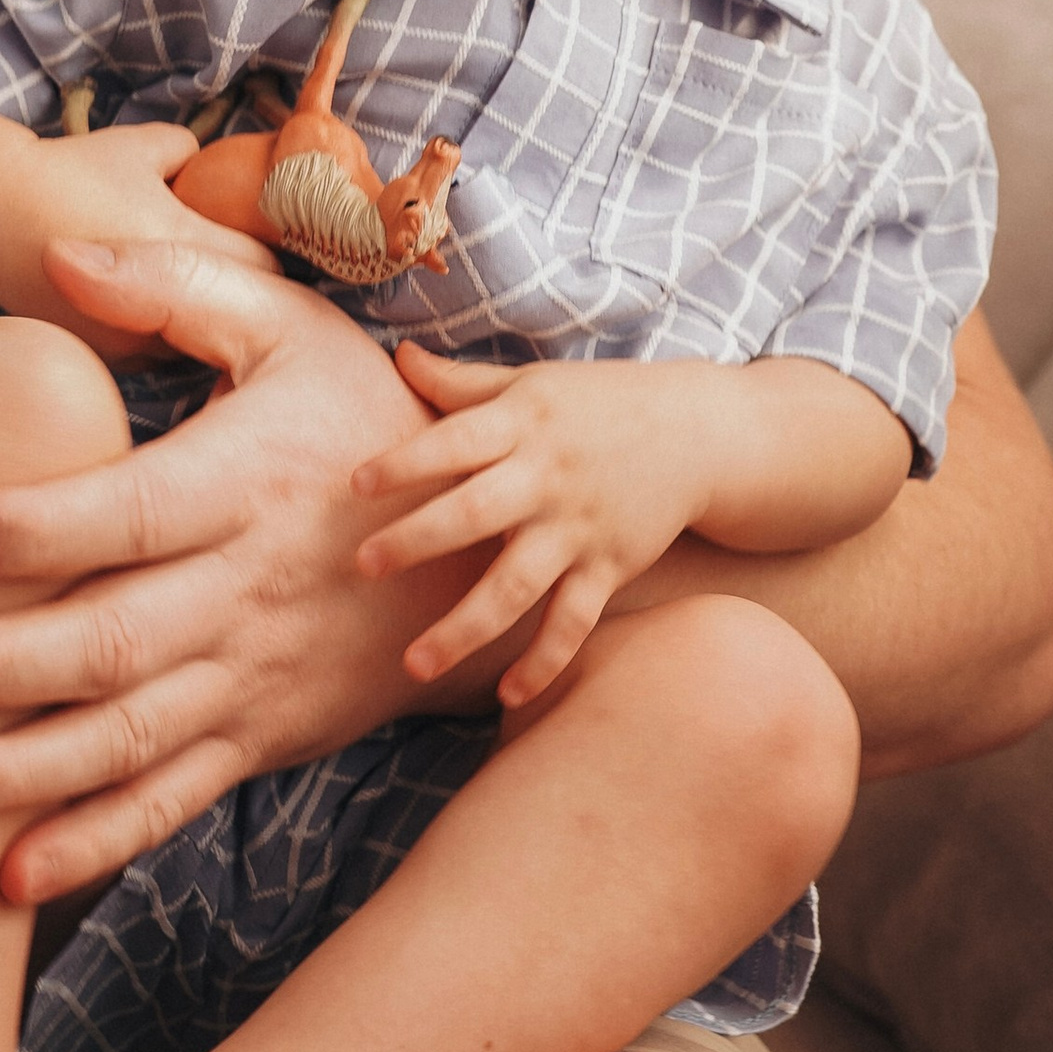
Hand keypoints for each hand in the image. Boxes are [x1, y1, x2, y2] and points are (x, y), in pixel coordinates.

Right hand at [0, 121, 274, 341]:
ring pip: (194, 339)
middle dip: (232, 284)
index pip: (266, 264)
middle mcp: (166, 309)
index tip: (244, 228)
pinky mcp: (101, 356)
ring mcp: (131, 341)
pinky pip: (151, 349)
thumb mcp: (145, 145)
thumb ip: (193, 153)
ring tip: (166, 277)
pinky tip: (128, 299)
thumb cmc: (69, 172)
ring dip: (194, 315)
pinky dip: (151, 329)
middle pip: (236, 309)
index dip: (261, 243)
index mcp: (186, 249)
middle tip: (211, 252)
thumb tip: (212, 169)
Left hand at [0, 237, 497, 899]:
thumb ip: (174, 287)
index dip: (45, 528)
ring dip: (20, 776)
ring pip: (128, 740)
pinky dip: (98, 844)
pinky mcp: (258, 738)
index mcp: (247, 483)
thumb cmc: (361, 415)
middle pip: (111, 642)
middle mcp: (246, 593)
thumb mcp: (292, 328)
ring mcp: (252, 678)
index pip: (136, 512)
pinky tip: (11, 877)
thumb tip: (56, 255)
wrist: (482, 546)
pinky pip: (174, 801)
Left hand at [354, 346, 747, 702]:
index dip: (405, 462)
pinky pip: (572, 622)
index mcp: (522, 424)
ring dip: (464, 628)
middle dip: (418, 540)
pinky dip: (544, 661)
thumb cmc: (597, 403)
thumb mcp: (531, 384)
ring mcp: (579, 528)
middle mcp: (547, 477)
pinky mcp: (610, 567)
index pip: (454, 441)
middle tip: (363, 565)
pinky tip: (507, 696)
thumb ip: (462, 381)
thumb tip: (396, 355)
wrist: (698, 432)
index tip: (355, 484)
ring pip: (516, 586)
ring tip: (413, 663)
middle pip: (475, 514)